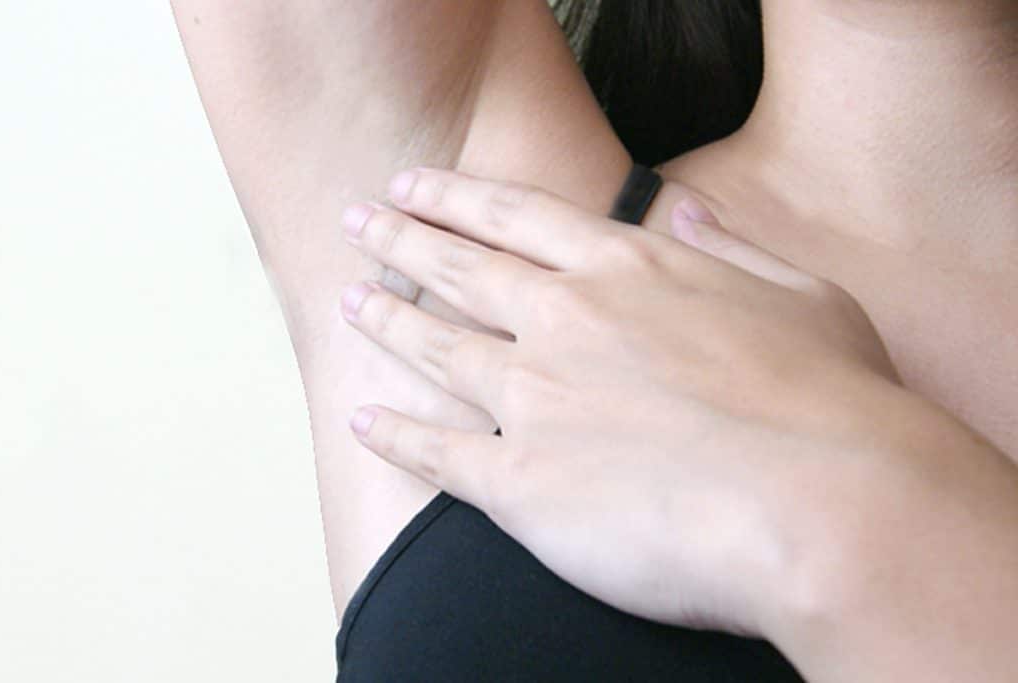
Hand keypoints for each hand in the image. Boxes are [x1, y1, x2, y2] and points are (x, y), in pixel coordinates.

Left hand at [338, 168, 903, 635]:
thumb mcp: (802, 294)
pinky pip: (435, 454)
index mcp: (629, 269)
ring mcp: (535, 398)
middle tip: (357, 223)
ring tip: (350, 302)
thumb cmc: (832, 403)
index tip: (412, 186)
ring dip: (385, 320)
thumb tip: (688, 212)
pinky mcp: (521, 484)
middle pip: (458, 268)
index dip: (455, 197)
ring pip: (435, 347)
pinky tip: (364, 420)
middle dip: (400, 240)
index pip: (518, 218)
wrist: (828, 505)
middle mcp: (567, 320)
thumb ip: (731, 248)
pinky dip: (394, 436)